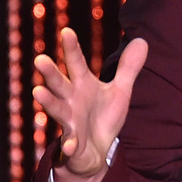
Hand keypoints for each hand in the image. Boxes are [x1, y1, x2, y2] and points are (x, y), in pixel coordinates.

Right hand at [33, 28, 147, 181]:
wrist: (96, 150)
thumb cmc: (103, 116)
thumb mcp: (119, 90)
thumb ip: (128, 67)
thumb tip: (142, 40)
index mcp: (83, 86)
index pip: (77, 64)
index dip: (71, 48)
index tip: (66, 31)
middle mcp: (72, 101)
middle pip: (60, 84)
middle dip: (50, 73)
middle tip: (40, 59)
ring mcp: (71, 122)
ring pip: (58, 110)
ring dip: (48, 102)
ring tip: (38, 92)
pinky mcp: (74, 144)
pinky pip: (70, 144)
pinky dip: (69, 144)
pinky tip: (70, 145)